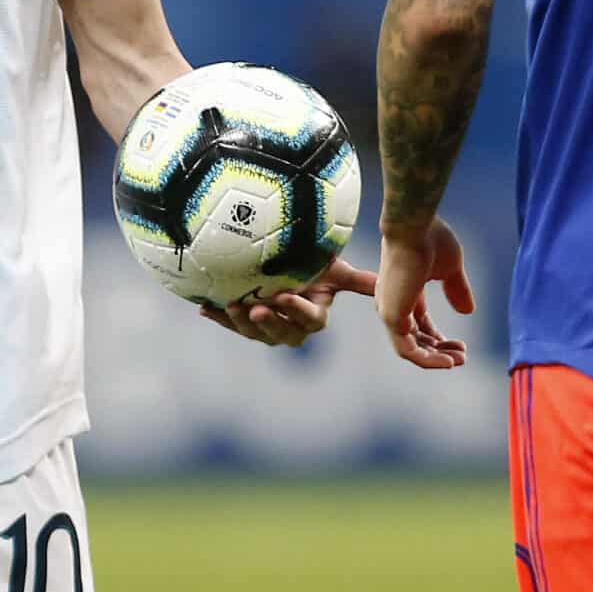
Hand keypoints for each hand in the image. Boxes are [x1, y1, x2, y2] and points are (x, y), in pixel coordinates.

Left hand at [199, 259, 377, 347]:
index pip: (310, 320)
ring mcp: (266, 325)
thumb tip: (387, 283)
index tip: (284, 296)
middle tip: (256, 308)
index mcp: (314, 315)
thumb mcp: (334, 268)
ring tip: (233, 305)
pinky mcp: (242, 320)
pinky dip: (219, 315)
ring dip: (242, 322)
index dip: (297, 311)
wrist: (283, 258)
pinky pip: (231, 322)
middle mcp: (291, 326)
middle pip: (283, 333)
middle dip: (269, 323)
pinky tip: (205, 308)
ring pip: (256, 333)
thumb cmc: (313, 261)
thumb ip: (358, 280)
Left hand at [377, 219, 474, 369]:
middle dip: (441, 350)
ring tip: (459, 361)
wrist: (414, 226)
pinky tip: (447, 362)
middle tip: (463, 356)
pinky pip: (407, 350)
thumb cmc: (430, 239)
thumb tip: (468, 311)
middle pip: (417, 339)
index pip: (420, 324)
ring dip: (436, 358)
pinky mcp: (391, 316)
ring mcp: (391, 310)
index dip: (439, 338)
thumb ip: (457, 290)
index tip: (462, 345)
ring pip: (412, 348)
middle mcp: (394, 303)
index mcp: (406, 291)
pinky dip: (427, 360)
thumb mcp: (450, 268)